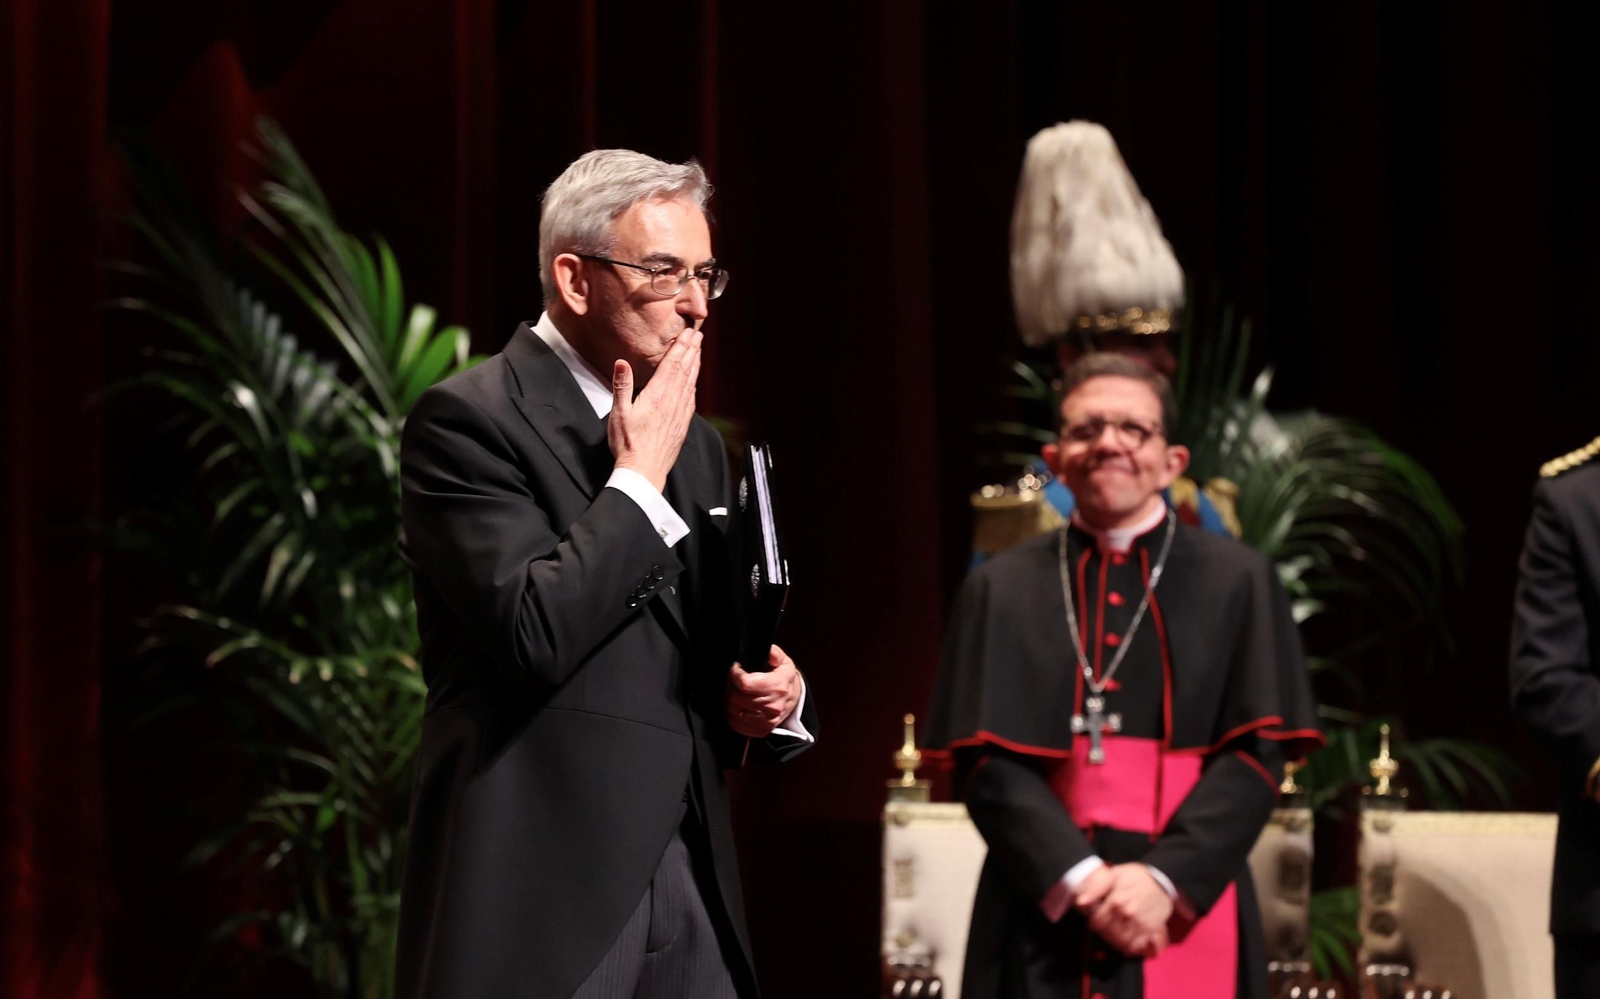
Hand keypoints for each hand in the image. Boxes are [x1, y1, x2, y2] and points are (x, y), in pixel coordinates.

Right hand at [608, 330, 701, 491]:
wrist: (644, 471)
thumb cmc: (628, 444)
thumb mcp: (619, 413)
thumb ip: (622, 385)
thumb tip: (621, 362)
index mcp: (657, 395)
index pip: (672, 365)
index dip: (681, 347)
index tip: (689, 333)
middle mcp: (672, 402)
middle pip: (685, 370)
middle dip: (692, 350)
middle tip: (699, 334)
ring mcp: (680, 413)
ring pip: (690, 383)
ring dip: (695, 365)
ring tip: (699, 351)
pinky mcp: (682, 424)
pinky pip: (691, 399)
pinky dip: (694, 385)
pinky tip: (694, 382)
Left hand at [725, 644, 801, 737]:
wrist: (795, 700)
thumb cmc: (784, 679)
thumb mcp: (783, 662)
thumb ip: (775, 654)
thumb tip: (769, 650)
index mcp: (777, 686)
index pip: (745, 683)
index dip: (735, 674)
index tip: (736, 669)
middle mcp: (772, 706)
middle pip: (736, 697)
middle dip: (731, 687)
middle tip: (735, 681)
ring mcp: (767, 720)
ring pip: (733, 710)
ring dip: (731, 701)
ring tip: (736, 692)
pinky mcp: (762, 730)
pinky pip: (736, 724)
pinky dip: (733, 715)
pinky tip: (738, 706)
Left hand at [1081, 864, 1171, 957]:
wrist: (1161, 881)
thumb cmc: (1134, 877)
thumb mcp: (1114, 875)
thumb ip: (1096, 888)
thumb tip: (1080, 903)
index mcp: (1116, 901)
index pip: (1096, 924)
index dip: (1094, 922)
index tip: (1097, 919)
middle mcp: (1128, 915)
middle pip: (1108, 935)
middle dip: (1104, 933)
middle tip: (1106, 926)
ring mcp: (1141, 924)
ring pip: (1121, 943)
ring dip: (1115, 941)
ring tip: (1116, 932)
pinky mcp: (1151, 931)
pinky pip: (1136, 947)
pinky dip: (1129, 947)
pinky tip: (1127, 939)